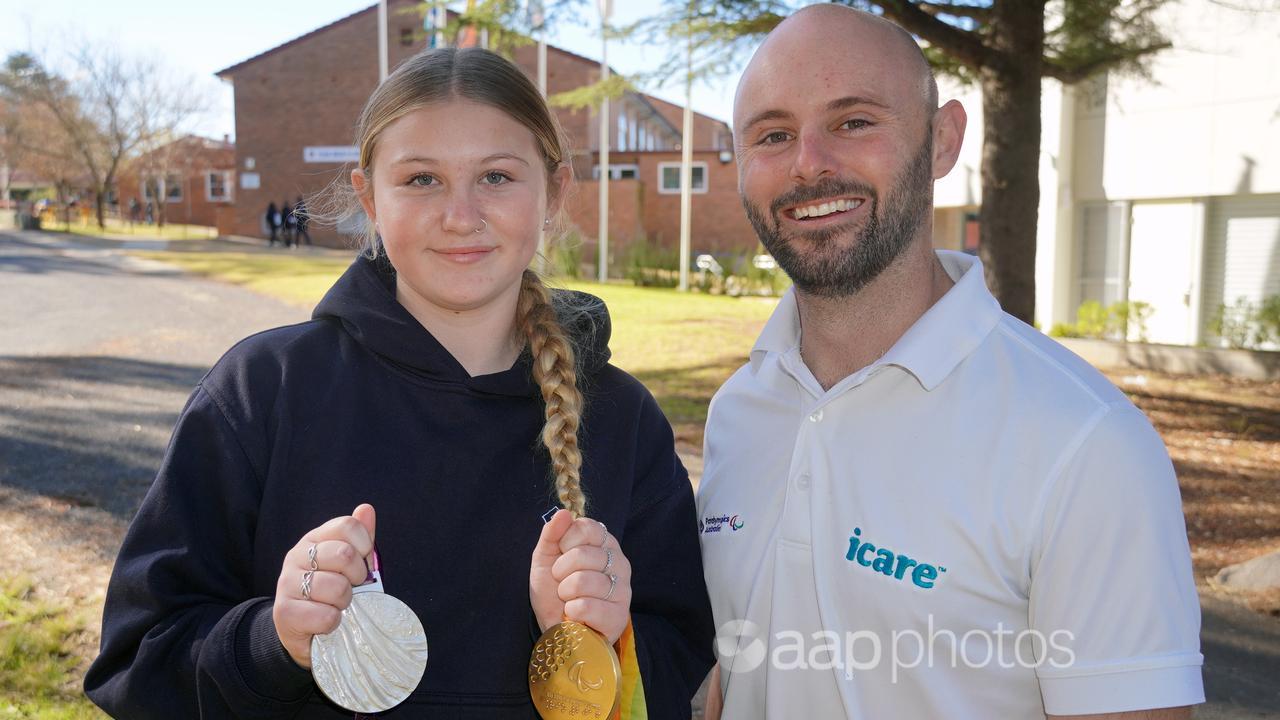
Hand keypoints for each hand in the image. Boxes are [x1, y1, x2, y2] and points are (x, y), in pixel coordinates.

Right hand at [272, 504, 375, 667]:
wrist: (303, 631)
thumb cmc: (331, 593)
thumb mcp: (350, 565)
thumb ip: (360, 538)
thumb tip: (366, 508)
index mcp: (314, 539)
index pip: (348, 526)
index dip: (364, 546)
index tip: (361, 563)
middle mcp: (296, 556)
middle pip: (344, 554)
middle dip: (357, 577)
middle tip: (350, 588)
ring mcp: (287, 582)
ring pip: (337, 587)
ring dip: (345, 603)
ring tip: (336, 606)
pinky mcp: (284, 612)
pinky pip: (326, 616)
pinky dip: (334, 623)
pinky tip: (325, 622)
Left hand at [530, 509, 632, 643]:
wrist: (557, 630)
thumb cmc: (554, 593)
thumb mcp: (545, 559)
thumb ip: (552, 535)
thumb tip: (563, 513)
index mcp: (605, 544)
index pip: (586, 528)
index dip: (565, 543)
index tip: (561, 555)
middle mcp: (619, 563)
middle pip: (581, 555)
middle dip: (561, 573)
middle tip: (563, 584)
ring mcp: (623, 590)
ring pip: (582, 582)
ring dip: (565, 594)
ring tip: (570, 601)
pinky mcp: (619, 616)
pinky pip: (585, 606)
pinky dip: (571, 613)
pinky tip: (576, 616)